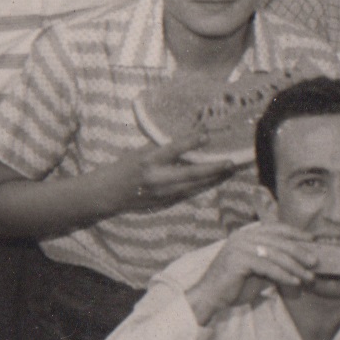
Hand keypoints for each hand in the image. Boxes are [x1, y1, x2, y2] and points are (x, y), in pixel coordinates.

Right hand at [114, 137, 238, 208]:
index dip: (190, 142)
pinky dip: (202, 187)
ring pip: (194, 187)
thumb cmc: (124, 168)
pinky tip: (214, 181)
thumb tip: (187, 136)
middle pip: (191, 174)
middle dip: (213, 169)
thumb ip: (162, 148)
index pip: (173, 150)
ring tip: (229, 171)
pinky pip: (188, 194)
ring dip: (213, 179)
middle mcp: (157, 179)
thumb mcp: (140, 152)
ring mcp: (162, 194)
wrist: (108, 194)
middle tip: (231, 162)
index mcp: (148, 161)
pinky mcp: (165, 204)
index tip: (206, 135)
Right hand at [185, 219, 318, 321]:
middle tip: (315, 261)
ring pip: (275, 254)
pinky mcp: (238, 260)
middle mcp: (242, 237)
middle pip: (278, 241)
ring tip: (308, 276)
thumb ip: (273, 263)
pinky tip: (294, 282)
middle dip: (299, 251)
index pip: (275, 228)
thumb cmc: (233, 285)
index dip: (294, 233)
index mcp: (246, 235)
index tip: (312, 239)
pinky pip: (267, 267)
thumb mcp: (258, 271)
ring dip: (295, 266)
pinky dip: (283, 275)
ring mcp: (239, 247)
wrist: (210, 297)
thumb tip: (299, 263)